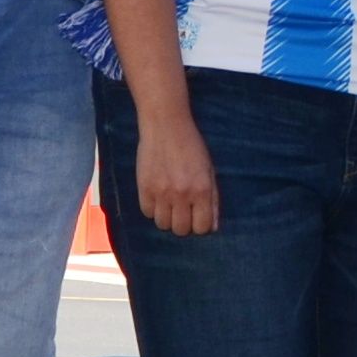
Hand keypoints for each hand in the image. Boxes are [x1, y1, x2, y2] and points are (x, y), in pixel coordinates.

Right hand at [133, 112, 219, 237]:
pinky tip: (158, 195)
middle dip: (184, 224)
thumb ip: (212, 200)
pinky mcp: (144, 187)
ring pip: (162, 224)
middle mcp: (182, 194)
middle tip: (183, 210)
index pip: (202, 228)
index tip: (198, 217)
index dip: (201, 225)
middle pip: (181, 230)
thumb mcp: (209, 171)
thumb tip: (212, 227)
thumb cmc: (192, 147)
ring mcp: (161, 192)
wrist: (166, 126)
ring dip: (167, 217)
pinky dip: (153, 208)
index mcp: (202, 189)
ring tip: (169, 203)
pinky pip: (147, 212)